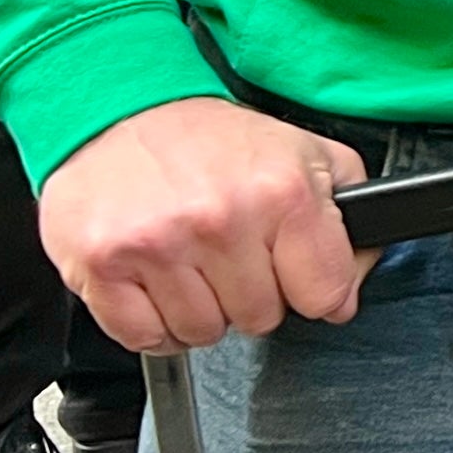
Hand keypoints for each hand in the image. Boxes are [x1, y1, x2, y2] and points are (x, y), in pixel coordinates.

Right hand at [38, 97, 373, 352]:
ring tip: (192, 262)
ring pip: (202, 333)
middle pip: (261, 318)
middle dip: (252, 294)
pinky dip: (153, 324)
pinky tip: (157, 281)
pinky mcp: (102, 265)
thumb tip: (350, 290)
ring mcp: (158, 245)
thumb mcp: (307, 154)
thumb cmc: (215, 142)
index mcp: (283, 193)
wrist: (123, 113)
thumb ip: (349, 216)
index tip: (296, 274)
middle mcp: (221, 220)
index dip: (314, 291)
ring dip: (200, 310)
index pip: (324, 295)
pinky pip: (145, 339)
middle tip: (232, 254)